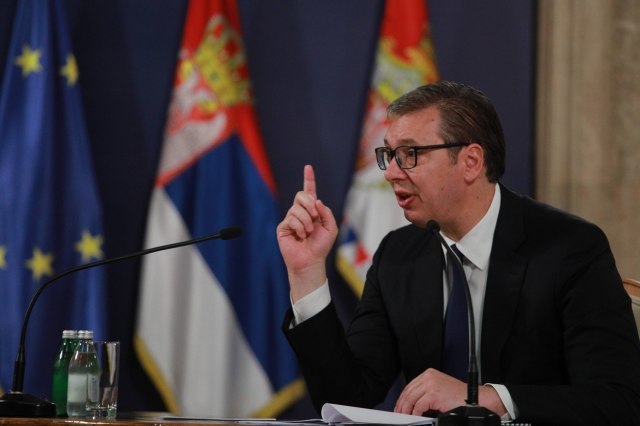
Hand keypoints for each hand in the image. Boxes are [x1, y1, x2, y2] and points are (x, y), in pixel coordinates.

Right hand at [277, 165, 337, 301]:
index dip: (309, 179)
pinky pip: (291, 219)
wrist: (311, 261)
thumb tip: (316, 201)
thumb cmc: (321, 245)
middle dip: (310, 204)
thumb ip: (326, 212)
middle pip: (301, 195)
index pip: (309, 191)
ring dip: (306, 220)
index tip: (308, 167)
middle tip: (315, 216)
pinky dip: (300, 227)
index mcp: (312, 210)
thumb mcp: (331, 227)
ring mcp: (290, 218)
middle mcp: (300, 212)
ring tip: (308, 232)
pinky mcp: (283, 227)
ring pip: (297, 208)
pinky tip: (301, 236)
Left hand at [394, 368, 466, 415]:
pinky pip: (419, 406)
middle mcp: (429, 376)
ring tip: (404, 417)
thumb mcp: (439, 390)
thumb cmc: (459, 396)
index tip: (399, 406)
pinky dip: (415, 414)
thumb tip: (413, 404)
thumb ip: (426, 393)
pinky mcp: (434, 394)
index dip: (402, 398)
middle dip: (402, 405)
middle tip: (399, 414)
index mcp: (429, 374)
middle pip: (408, 392)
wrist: (474, 399)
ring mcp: (431, 384)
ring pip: (411, 398)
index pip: (410, 386)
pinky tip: (415, 418)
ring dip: (406, 410)